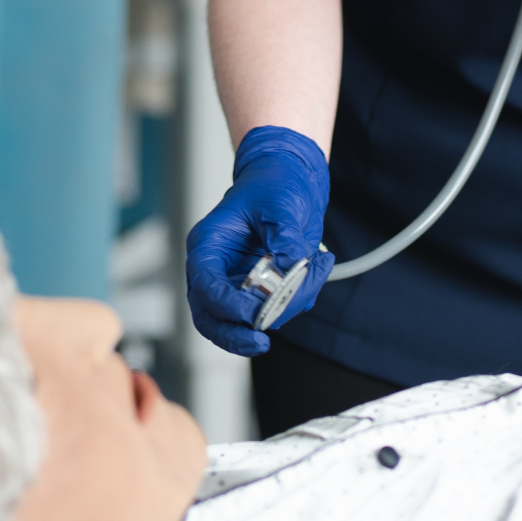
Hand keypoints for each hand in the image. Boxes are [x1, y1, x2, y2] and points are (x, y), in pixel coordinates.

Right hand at [185, 126, 333, 355]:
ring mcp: (238, 282)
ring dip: (286, 307)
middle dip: (237, 335)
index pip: (204, 287)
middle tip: (263, 342)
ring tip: (316, 269)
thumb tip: (289, 272)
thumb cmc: (274, 183)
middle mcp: (217, 269)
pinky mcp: (261, 289)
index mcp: (208, 245)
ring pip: (247, 320)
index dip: (226, 307)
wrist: (292, 177)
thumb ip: (284, 238)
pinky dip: (298, 300)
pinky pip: (275, 310)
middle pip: (212, 318)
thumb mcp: (280, 203)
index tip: (255, 313)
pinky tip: (317, 268)